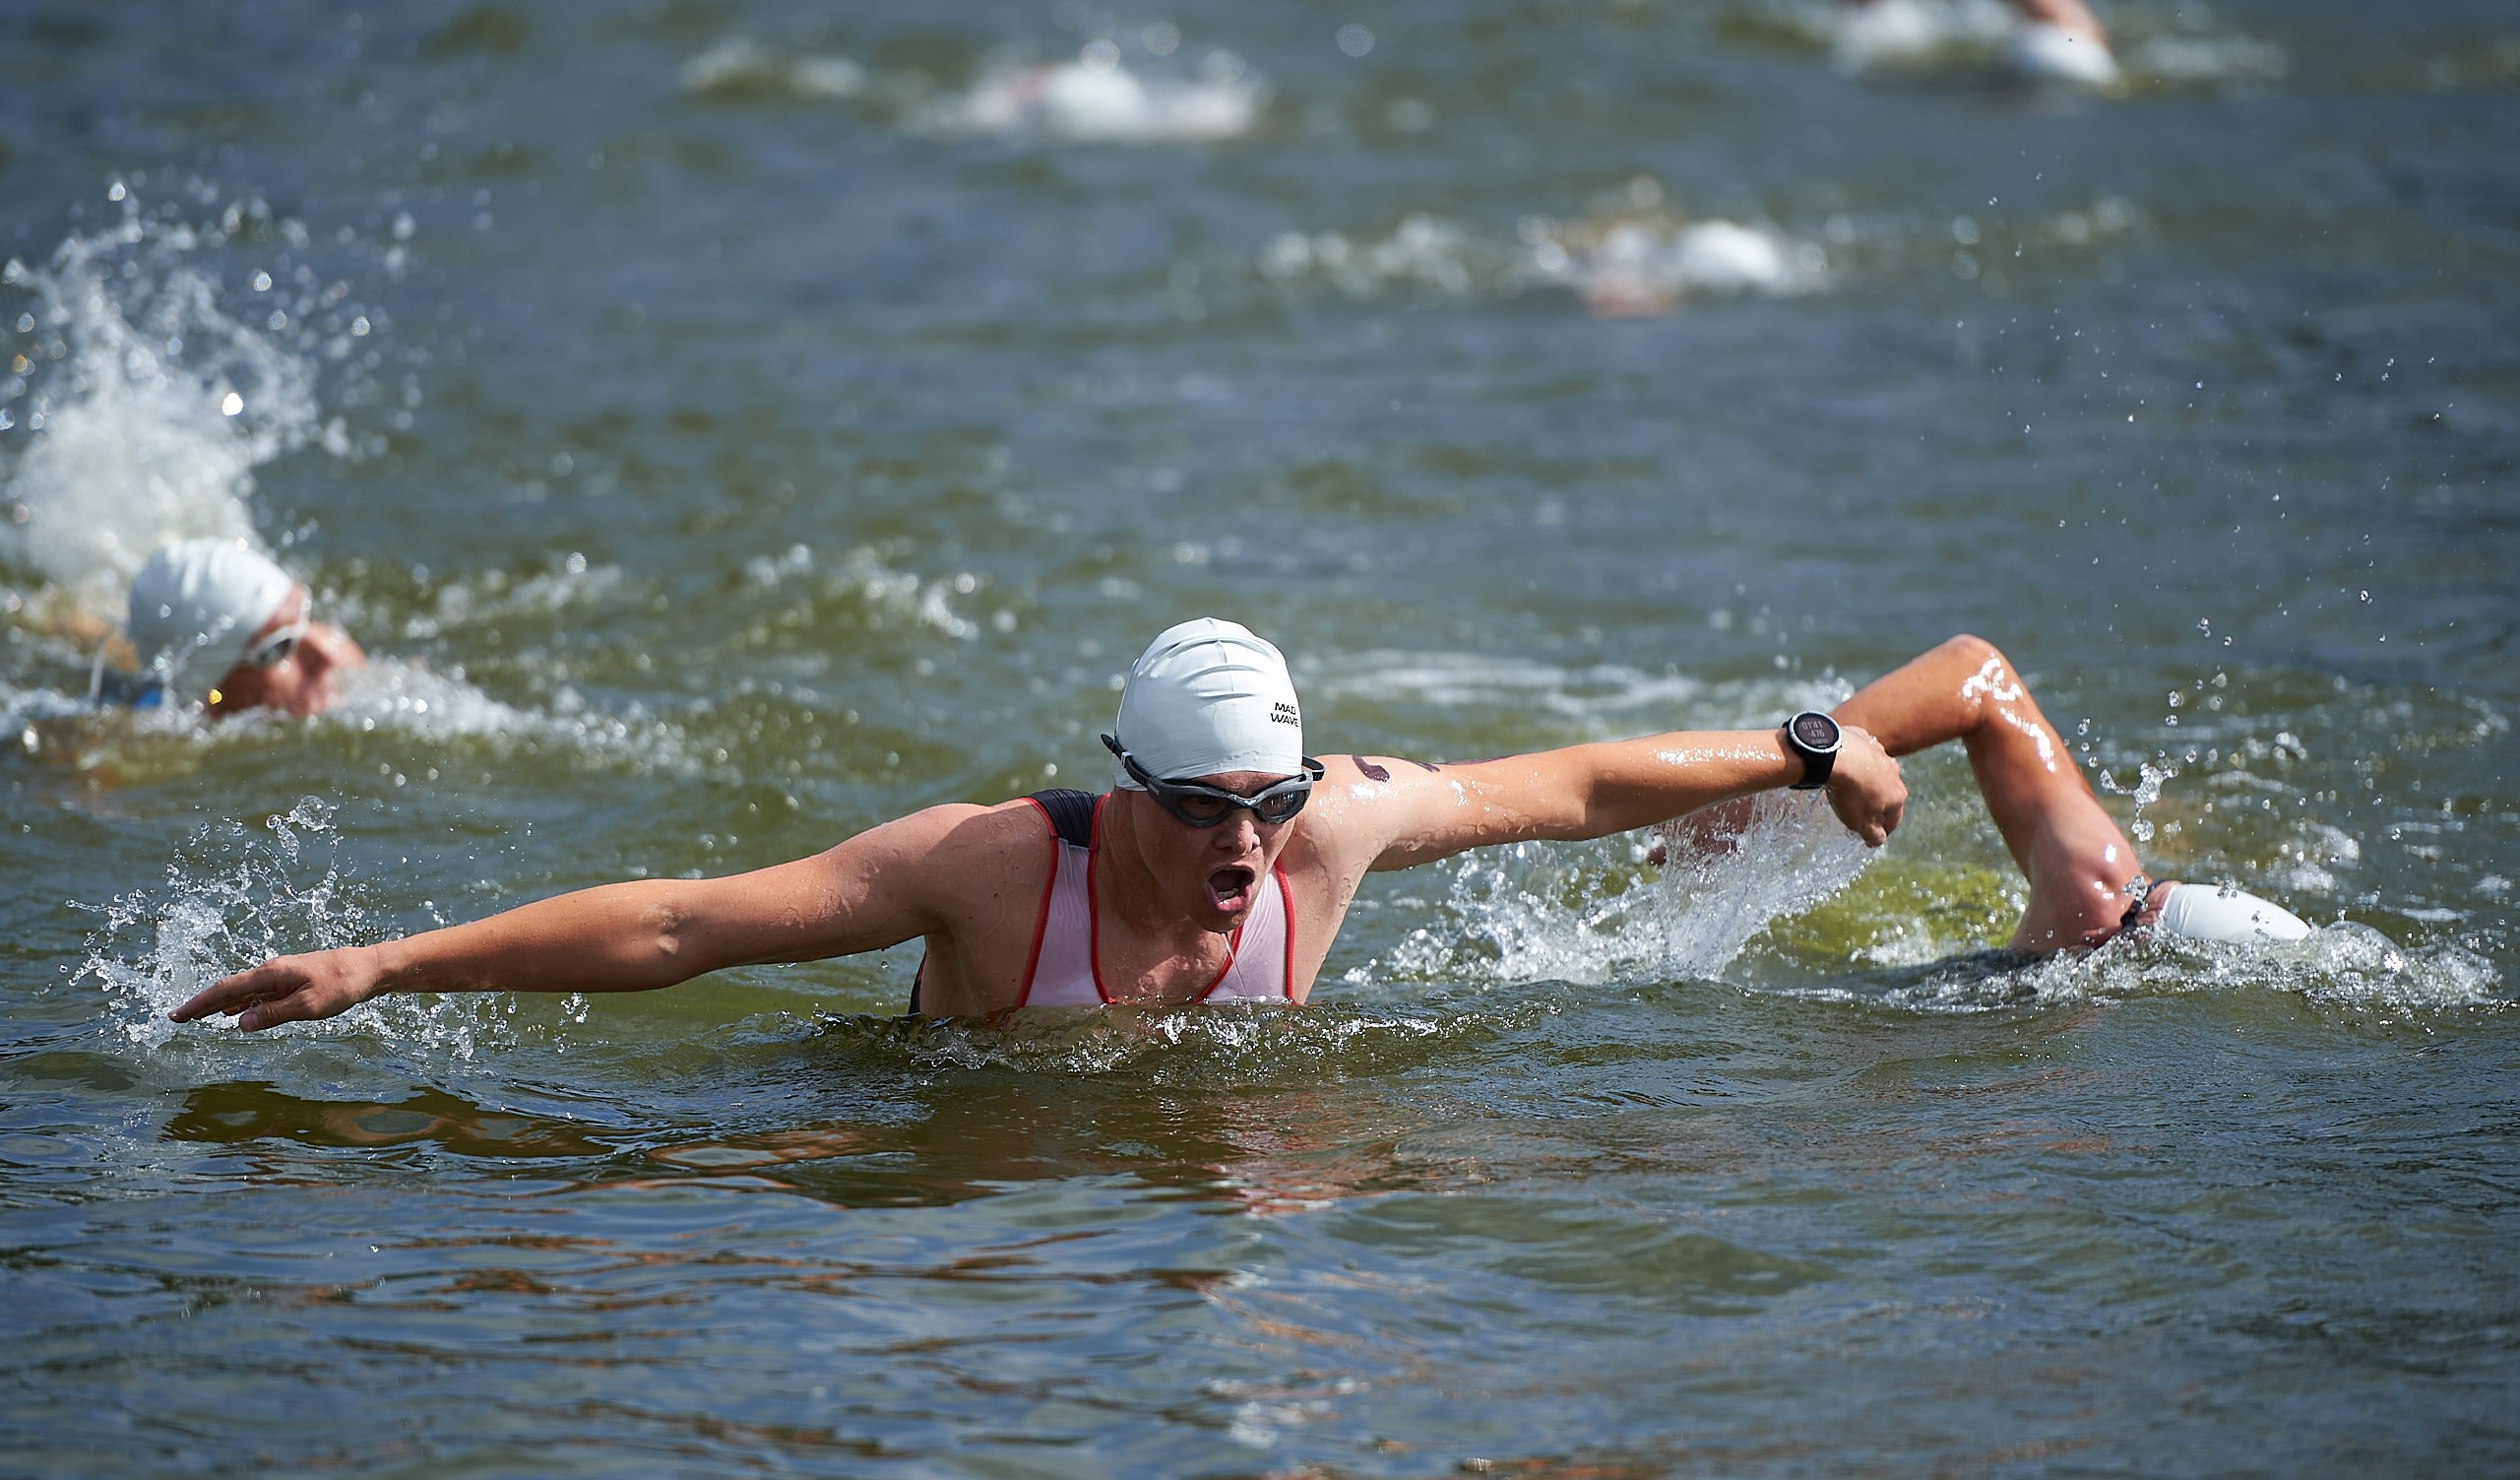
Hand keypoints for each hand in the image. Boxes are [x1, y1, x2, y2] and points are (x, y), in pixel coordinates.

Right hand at [169, 948, 384, 1031]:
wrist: (369, 968)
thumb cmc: (342, 985)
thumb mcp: (308, 1006)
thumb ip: (273, 1014)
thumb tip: (240, 1023)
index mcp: (271, 974)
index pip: (226, 989)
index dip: (199, 1003)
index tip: (177, 1015)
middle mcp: (272, 972)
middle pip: (229, 990)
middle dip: (202, 1004)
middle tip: (178, 1018)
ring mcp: (282, 976)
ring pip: (243, 992)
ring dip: (220, 1005)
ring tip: (199, 1018)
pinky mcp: (292, 982)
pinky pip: (258, 994)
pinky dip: (242, 1004)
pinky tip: (235, 1013)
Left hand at [1824, 725, 1903, 846]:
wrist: (1834, 755)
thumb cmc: (1849, 792)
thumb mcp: (1860, 822)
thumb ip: (1873, 834)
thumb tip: (1879, 840)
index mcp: (1898, 795)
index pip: (1894, 819)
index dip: (1883, 830)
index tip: (1873, 835)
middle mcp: (1894, 772)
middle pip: (1886, 794)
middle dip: (1875, 805)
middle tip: (1859, 813)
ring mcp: (1880, 753)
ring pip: (1874, 772)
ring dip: (1865, 781)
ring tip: (1848, 788)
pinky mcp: (1864, 739)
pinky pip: (1860, 753)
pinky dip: (1853, 760)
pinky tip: (1842, 765)